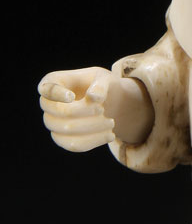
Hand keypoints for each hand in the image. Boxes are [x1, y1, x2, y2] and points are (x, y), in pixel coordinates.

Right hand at [39, 66, 154, 150]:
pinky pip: (73, 144)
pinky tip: (110, 135)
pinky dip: (93, 141)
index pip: (48, 89)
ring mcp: (52, 122)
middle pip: (60, 112)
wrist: (105, 100)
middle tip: (102, 110)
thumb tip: (93, 97)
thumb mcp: (103, 78)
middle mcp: (48, 103)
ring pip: (66, 131)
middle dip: (85, 112)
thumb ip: (100, 85)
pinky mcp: (62, 138)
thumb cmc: (99, 84)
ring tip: (111, 122)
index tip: (71, 96)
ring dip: (92, 128)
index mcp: (53, 81)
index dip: (57, 94)